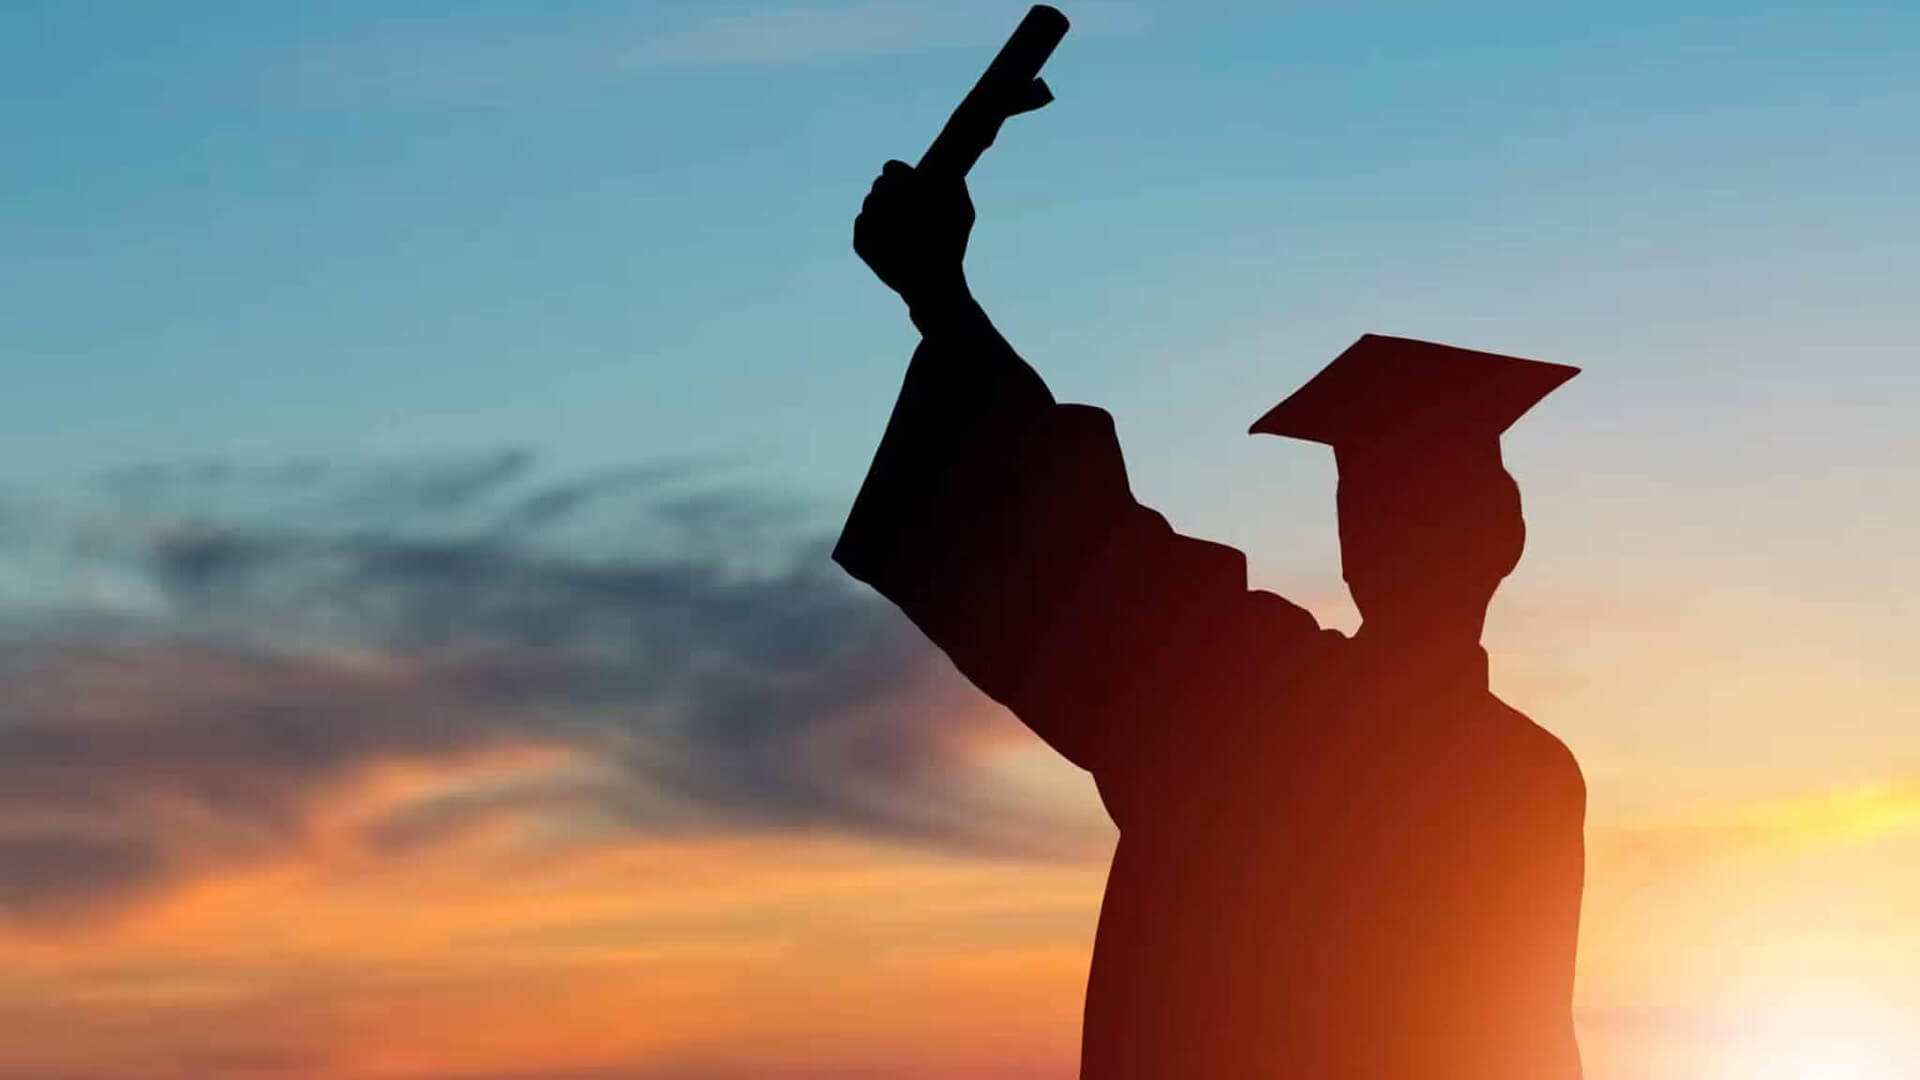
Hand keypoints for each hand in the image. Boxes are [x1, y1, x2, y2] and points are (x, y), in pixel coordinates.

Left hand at [853, 160, 973, 306]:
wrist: (931, 286)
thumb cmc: (950, 247)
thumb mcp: (963, 211)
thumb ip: (950, 182)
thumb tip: (939, 166)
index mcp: (905, 193)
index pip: (890, 168)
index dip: (899, 174)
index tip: (907, 184)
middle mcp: (882, 206)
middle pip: (878, 185)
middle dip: (891, 192)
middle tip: (904, 206)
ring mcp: (868, 226)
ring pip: (869, 204)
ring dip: (881, 209)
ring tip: (899, 224)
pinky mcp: (860, 244)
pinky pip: (862, 224)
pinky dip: (873, 228)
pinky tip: (890, 238)